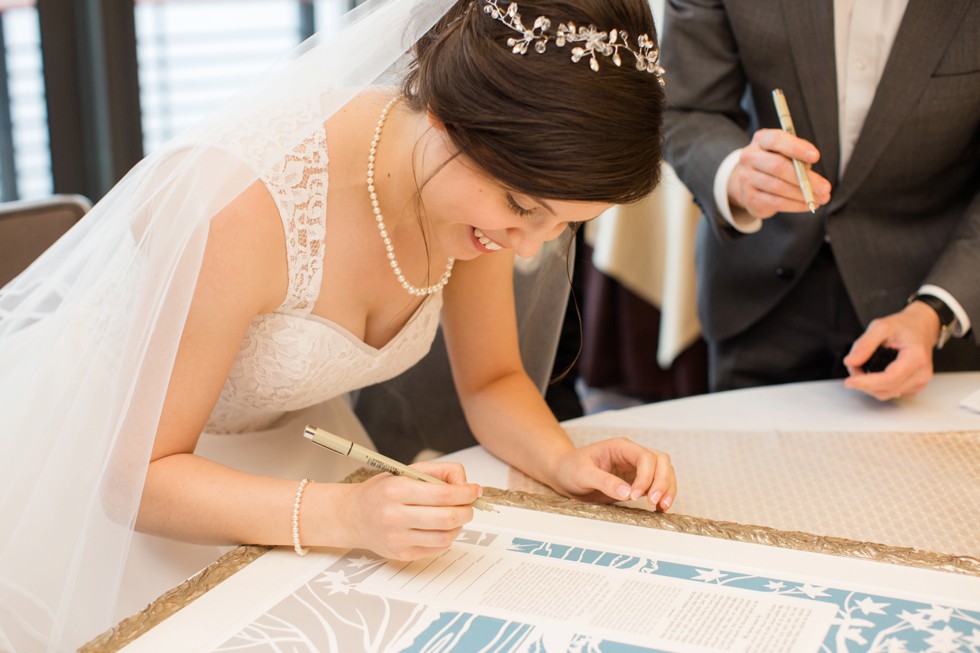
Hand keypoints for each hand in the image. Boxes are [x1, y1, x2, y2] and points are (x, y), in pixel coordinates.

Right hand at [341, 461, 480, 559]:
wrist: (354, 516)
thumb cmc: (383, 492)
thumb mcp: (406, 471)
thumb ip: (439, 472)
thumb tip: (466, 484)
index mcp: (397, 490)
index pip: (443, 494)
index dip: (466, 493)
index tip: (475, 490)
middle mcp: (395, 516)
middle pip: (447, 518)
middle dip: (467, 511)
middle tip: (469, 505)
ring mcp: (398, 538)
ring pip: (445, 536)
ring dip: (458, 526)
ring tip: (455, 516)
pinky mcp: (402, 554)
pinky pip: (436, 548)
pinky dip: (446, 537)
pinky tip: (440, 527)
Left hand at [549, 438, 675, 511]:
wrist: (564, 474)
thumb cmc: (570, 468)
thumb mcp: (582, 474)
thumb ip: (604, 482)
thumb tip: (627, 493)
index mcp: (620, 447)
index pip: (645, 457)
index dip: (646, 476)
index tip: (636, 496)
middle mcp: (632, 455)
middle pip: (661, 462)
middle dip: (662, 482)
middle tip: (655, 502)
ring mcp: (636, 468)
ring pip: (664, 472)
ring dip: (667, 489)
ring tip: (662, 507)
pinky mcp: (636, 481)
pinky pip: (657, 485)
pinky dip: (663, 495)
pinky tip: (660, 508)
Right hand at [728, 129, 831, 217]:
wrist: (749, 181)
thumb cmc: (775, 162)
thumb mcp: (786, 153)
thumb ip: (798, 157)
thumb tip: (810, 174)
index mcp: (761, 140)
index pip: (777, 140)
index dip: (796, 148)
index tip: (816, 157)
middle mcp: (749, 157)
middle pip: (778, 166)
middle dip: (805, 178)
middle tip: (826, 187)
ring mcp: (746, 178)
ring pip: (778, 187)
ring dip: (803, 194)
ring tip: (822, 198)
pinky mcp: (749, 197)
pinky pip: (776, 202)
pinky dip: (795, 205)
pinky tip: (808, 205)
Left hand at [843, 302, 938, 399]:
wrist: (921, 328)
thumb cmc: (903, 327)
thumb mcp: (880, 326)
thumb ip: (864, 344)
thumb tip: (850, 362)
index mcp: (916, 358)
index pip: (889, 379)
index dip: (866, 383)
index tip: (849, 382)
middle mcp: (921, 374)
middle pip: (885, 390)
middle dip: (863, 382)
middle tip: (852, 365)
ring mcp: (920, 383)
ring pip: (886, 394)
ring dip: (868, 385)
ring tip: (861, 366)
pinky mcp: (915, 388)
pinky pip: (891, 393)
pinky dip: (877, 386)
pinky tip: (873, 373)